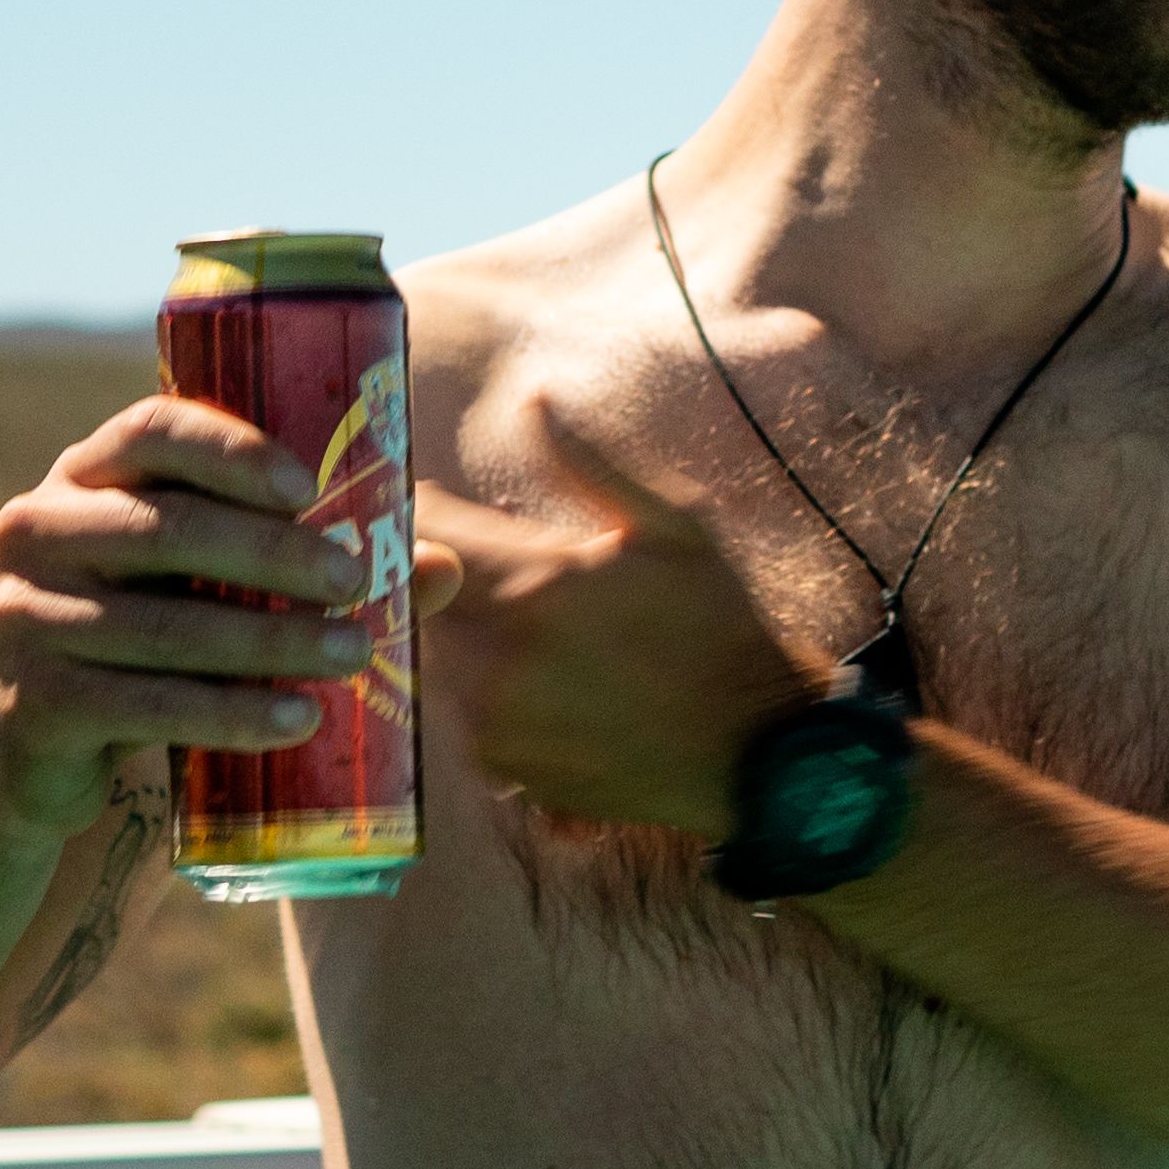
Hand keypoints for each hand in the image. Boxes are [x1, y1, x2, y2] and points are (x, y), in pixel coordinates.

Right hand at [0, 397, 382, 825]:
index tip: (308, 485)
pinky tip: (296, 719)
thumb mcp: (196, 588)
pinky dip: (230, 713)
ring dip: (270, 640)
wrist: (24, 757)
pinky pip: (145, 705)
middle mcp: (38, 530)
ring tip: (352, 654)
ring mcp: (24, 618)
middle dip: (273, 553)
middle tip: (355, 581)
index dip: (229, 448)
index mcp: (81, 476)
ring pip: (164, 624)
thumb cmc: (140, 645)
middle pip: (166, 526)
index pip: (149, 430)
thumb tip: (442, 568)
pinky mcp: (32, 704)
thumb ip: (301, 566)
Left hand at [418, 403, 815, 838]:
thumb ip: (589, 461)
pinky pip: (457, 706)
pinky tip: (543, 675)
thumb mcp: (674, 524)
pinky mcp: (499, 767)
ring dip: (458, 627)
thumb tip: (535, 401)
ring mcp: (493, 719)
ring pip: (429, 651)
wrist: (754, 750)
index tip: (442, 501)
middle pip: (414, 595)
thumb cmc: (720, 625)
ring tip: (529, 622)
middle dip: (438, 569)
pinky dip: (481, 682)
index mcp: (537, 583)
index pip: (422, 531)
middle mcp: (498, 657)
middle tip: (489, 561)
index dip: (426, 510)